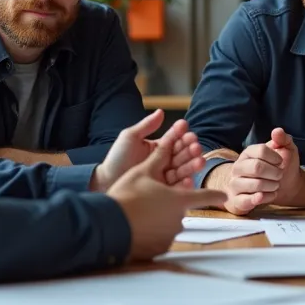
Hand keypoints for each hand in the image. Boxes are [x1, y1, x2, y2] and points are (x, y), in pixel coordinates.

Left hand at [91, 110, 205, 191]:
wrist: (105, 181)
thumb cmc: (117, 158)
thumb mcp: (130, 137)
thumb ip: (146, 125)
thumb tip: (161, 111)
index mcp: (158, 148)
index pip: (174, 139)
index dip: (181, 134)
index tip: (186, 129)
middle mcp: (163, 161)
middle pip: (181, 155)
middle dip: (190, 150)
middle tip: (196, 146)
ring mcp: (164, 177)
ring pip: (182, 170)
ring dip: (192, 166)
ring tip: (199, 161)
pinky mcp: (163, 192)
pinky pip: (176, 189)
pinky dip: (185, 185)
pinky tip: (189, 180)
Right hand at [108, 124, 226, 260]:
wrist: (109, 225)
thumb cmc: (126, 196)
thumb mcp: (142, 172)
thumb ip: (159, 158)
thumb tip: (169, 143)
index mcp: (180, 198)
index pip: (205, 196)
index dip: (215, 195)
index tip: (224, 196)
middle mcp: (179, 218)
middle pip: (179, 209)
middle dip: (168, 205)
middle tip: (148, 200)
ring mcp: (170, 235)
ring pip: (168, 224)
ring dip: (159, 219)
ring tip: (139, 214)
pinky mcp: (159, 249)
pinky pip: (159, 239)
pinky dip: (151, 233)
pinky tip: (137, 228)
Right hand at [215, 128, 299, 214]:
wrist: (284, 188)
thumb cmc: (280, 167)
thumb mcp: (286, 150)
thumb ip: (283, 139)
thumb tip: (277, 131)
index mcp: (248, 153)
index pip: (261, 151)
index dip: (276, 157)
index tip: (281, 162)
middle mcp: (238, 167)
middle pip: (257, 167)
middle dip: (275, 173)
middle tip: (280, 175)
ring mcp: (235, 184)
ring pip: (255, 185)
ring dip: (271, 186)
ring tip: (275, 185)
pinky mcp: (237, 200)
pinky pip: (248, 201)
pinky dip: (264, 198)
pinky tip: (270, 195)